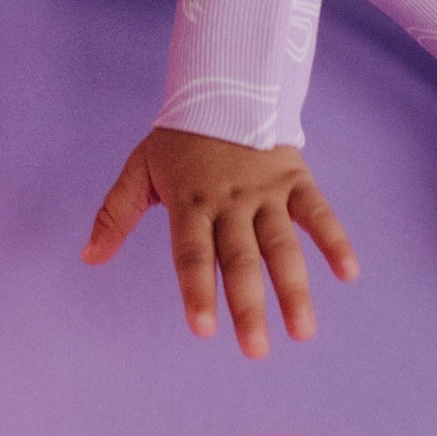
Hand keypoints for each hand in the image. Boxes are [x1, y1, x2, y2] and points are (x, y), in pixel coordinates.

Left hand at [82, 127, 357, 356]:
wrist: (224, 84)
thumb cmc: (178, 139)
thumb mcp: (140, 168)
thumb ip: (116, 213)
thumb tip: (87, 257)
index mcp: (191, 201)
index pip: (192, 252)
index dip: (197, 289)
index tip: (202, 329)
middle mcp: (230, 200)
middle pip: (240, 258)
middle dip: (248, 305)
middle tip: (256, 351)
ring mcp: (267, 190)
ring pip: (282, 244)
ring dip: (294, 287)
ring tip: (303, 332)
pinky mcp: (295, 179)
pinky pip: (318, 211)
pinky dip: (335, 239)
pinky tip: (349, 273)